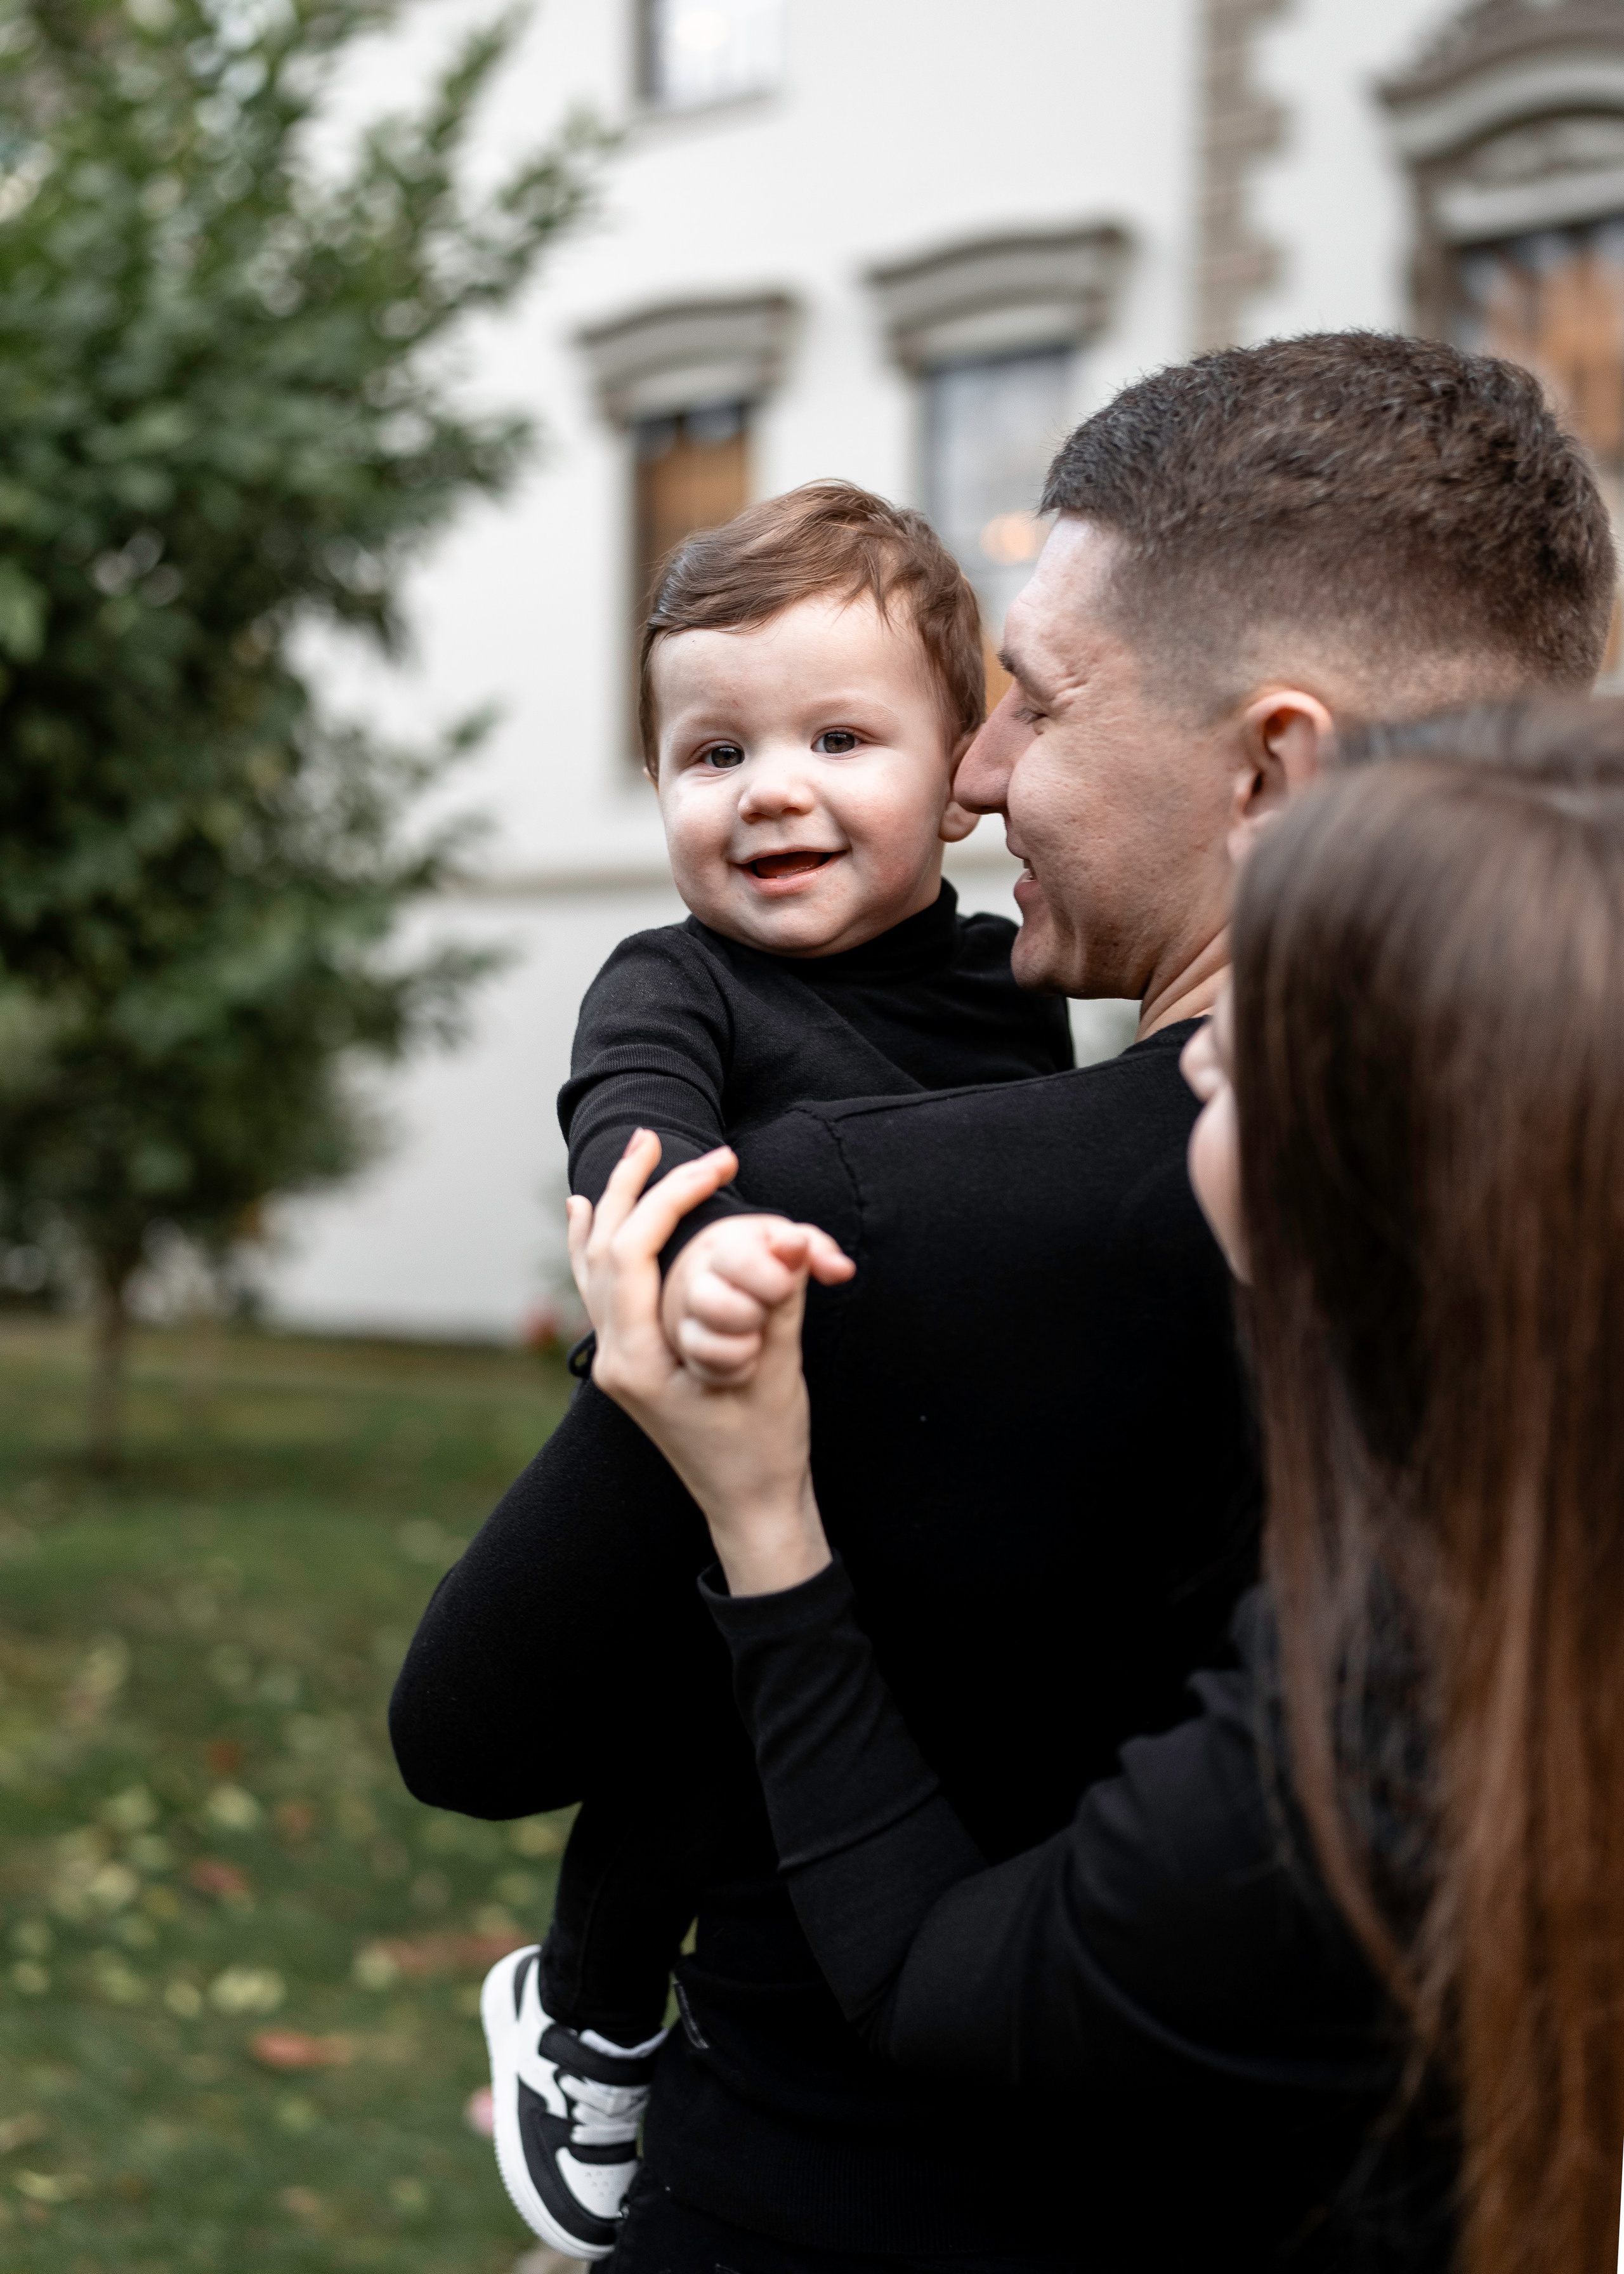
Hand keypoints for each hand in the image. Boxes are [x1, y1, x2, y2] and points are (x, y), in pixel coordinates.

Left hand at [566, 1132, 846, 1595]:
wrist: (751, 1509)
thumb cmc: (765, 1449)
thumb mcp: (776, 1372)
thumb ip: (778, 1305)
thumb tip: (793, 1240)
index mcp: (634, 1362)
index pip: (632, 1251)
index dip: (670, 1195)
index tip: (718, 1162)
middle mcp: (612, 1359)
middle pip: (600, 1249)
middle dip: (631, 1187)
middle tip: (657, 1137)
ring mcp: (615, 1363)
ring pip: (590, 1268)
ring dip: (606, 1209)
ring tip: (623, 1162)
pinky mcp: (631, 1365)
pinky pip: (600, 1292)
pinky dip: (594, 1247)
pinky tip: (586, 1218)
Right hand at [662, 1212, 854, 1386]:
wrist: (733, 1288)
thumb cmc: (769, 1264)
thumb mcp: (795, 1250)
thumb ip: (817, 1253)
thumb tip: (842, 1270)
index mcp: (727, 1246)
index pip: (738, 1259)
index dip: (769, 1279)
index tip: (784, 1288)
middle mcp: (698, 1281)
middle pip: (707, 1300)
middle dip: (749, 1315)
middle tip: (765, 1314)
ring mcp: (688, 1318)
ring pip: (696, 1341)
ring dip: (740, 1348)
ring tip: (757, 1342)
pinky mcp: (688, 1350)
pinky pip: (701, 1370)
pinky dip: (731, 1372)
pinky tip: (749, 1362)